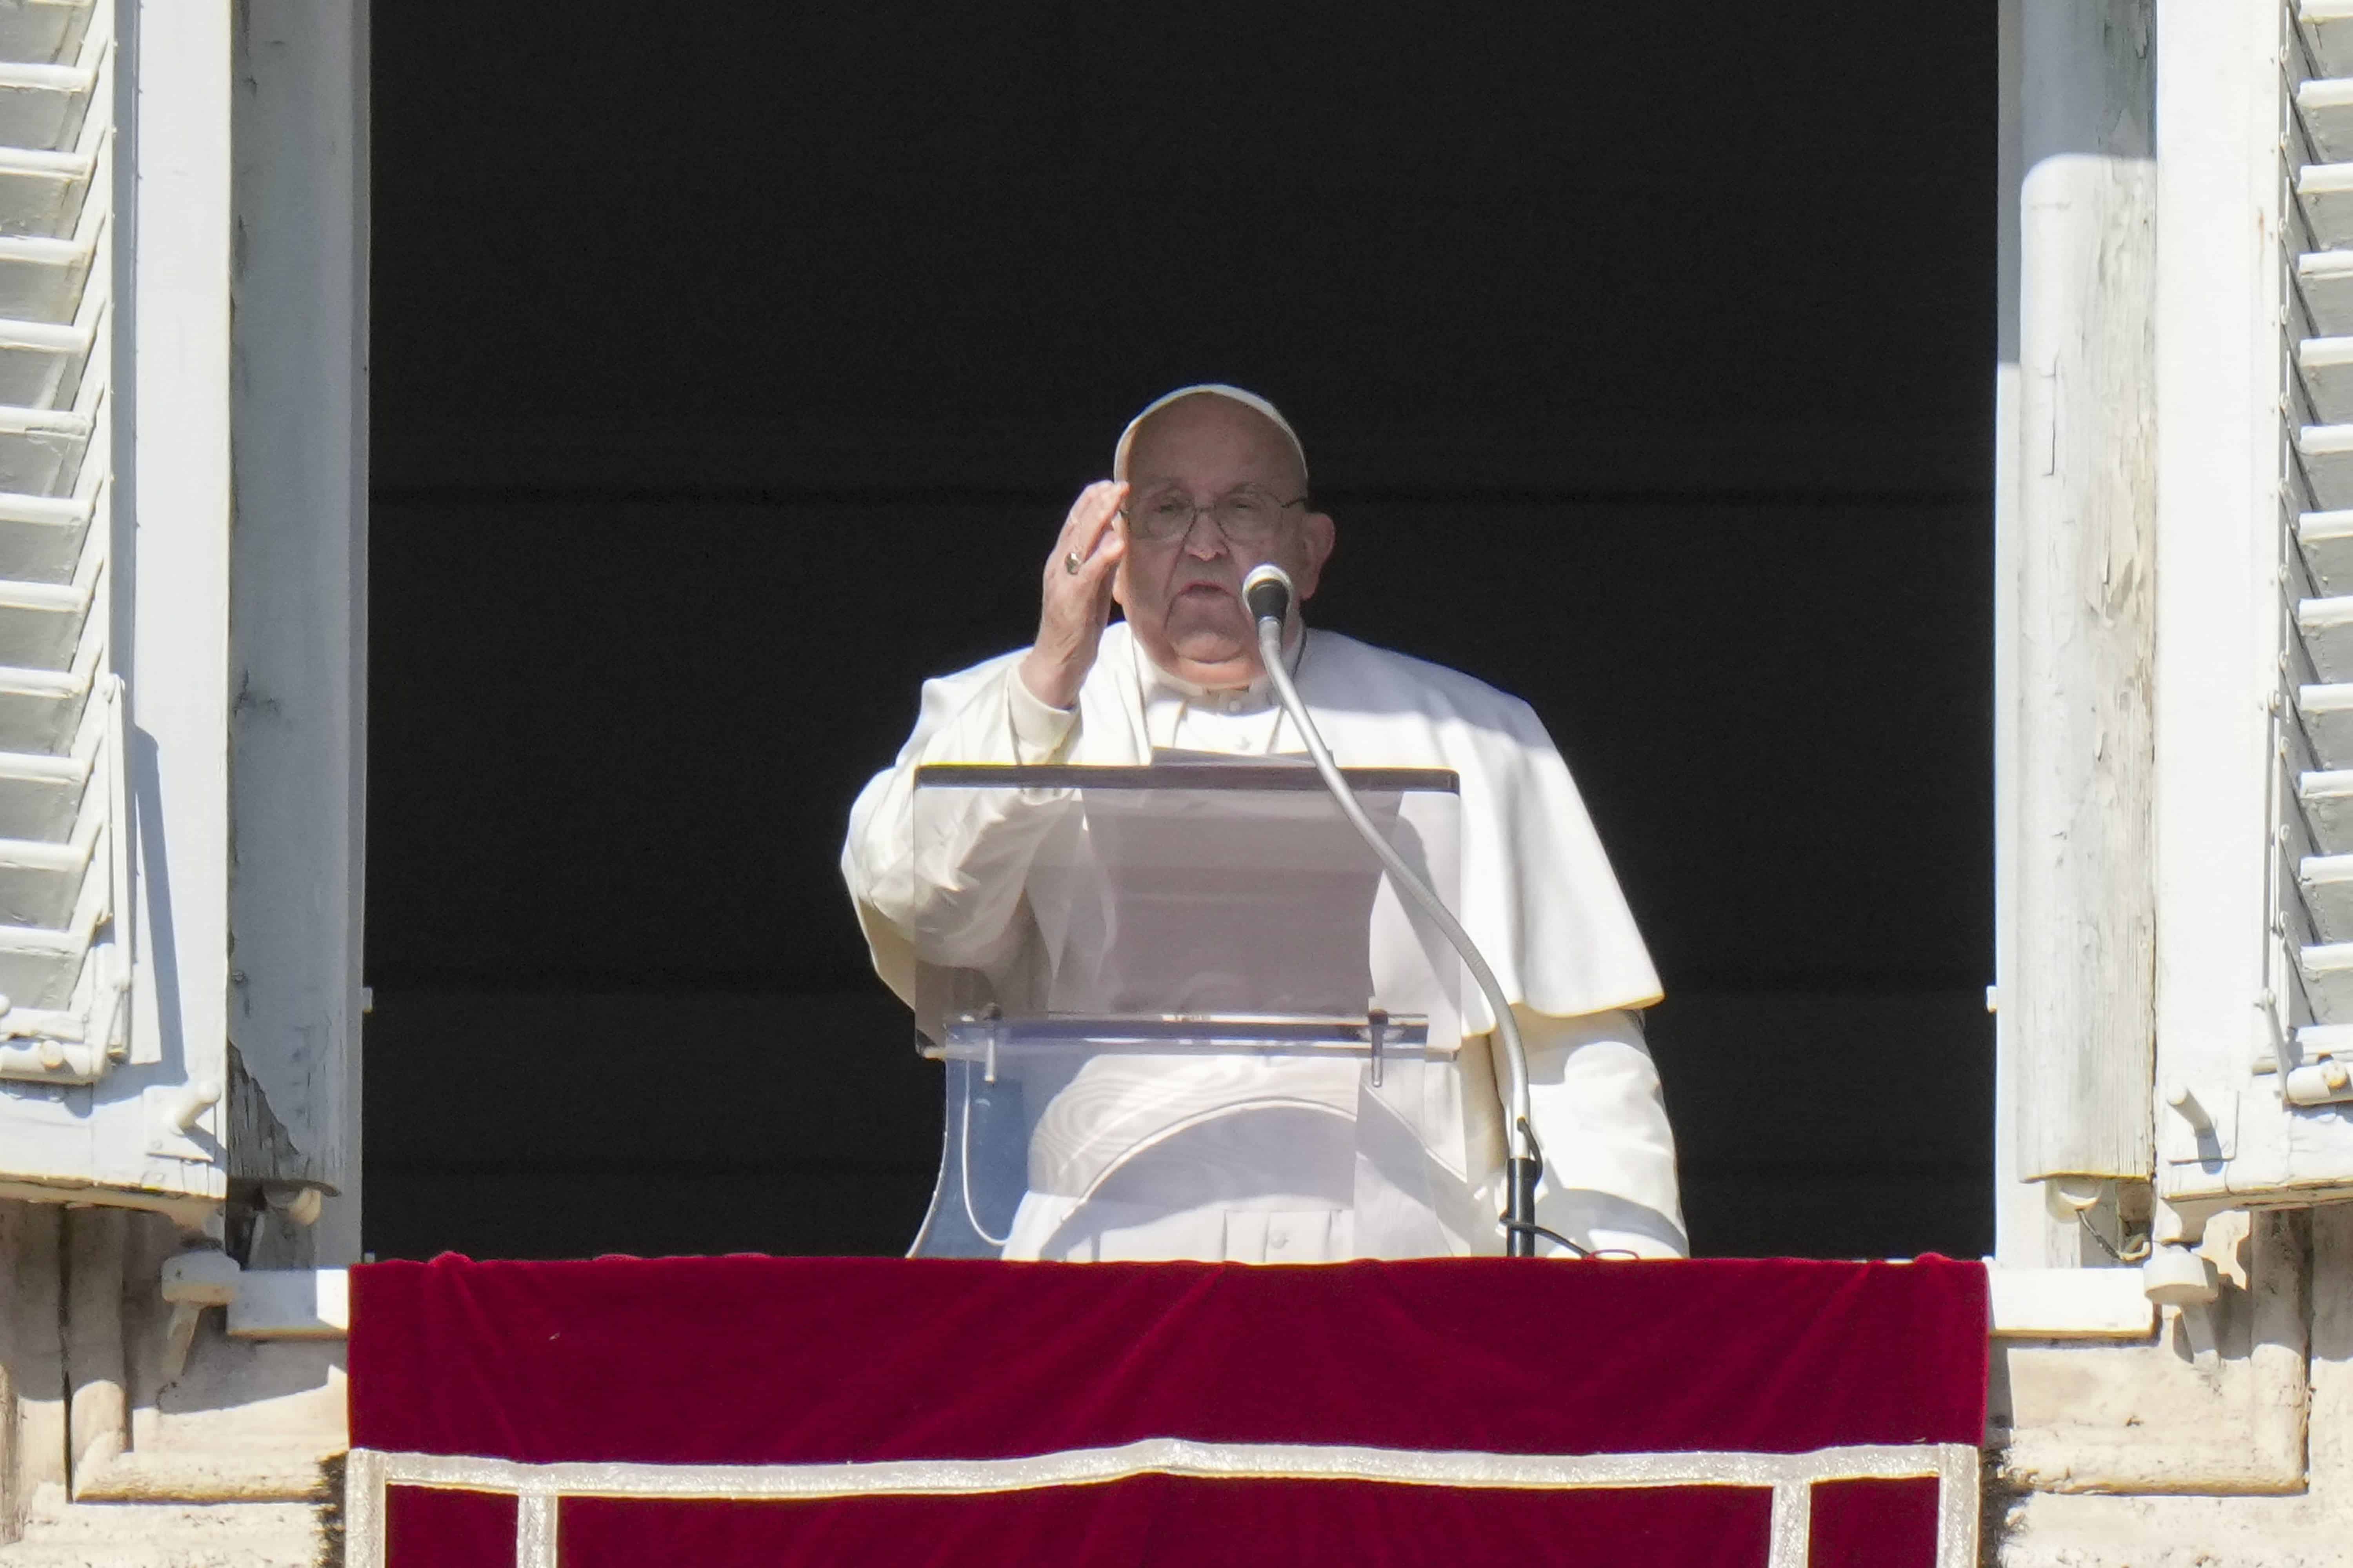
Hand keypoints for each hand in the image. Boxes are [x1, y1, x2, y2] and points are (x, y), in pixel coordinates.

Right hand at [1018, 480, 1126, 709]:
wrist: (1058, 663)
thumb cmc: (1078, 625)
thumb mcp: (1094, 588)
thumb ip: (1103, 563)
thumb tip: (1118, 537)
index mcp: (1063, 562)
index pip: (1075, 523)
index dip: (1091, 501)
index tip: (1109, 483)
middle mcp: (1059, 566)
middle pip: (1078, 526)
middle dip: (1098, 502)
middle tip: (1119, 484)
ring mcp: (1063, 582)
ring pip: (1080, 543)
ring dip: (1100, 519)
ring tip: (1116, 500)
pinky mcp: (1072, 601)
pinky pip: (1088, 575)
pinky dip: (1102, 557)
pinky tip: (1117, 543)